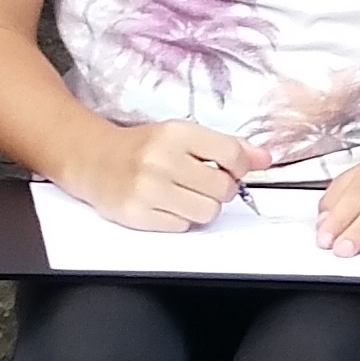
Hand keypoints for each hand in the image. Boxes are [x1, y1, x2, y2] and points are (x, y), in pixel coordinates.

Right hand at [75, 120, 253, 233]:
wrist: (94, 160)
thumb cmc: (142, 148)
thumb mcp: (184, 135)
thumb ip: (228, 147)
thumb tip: (265, 158)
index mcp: (177, 133)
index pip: (232, 156)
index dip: (238, 168)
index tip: (229, 169)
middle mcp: (162, 159)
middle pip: (223, 189)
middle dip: (219, 190)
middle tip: (202, 183)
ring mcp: (148, 188)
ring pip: (207, 212)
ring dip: (202, 207)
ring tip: (184, 195)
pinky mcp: (138, 214)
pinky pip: (182, 227)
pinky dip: (180, 219)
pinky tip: (166, 205)